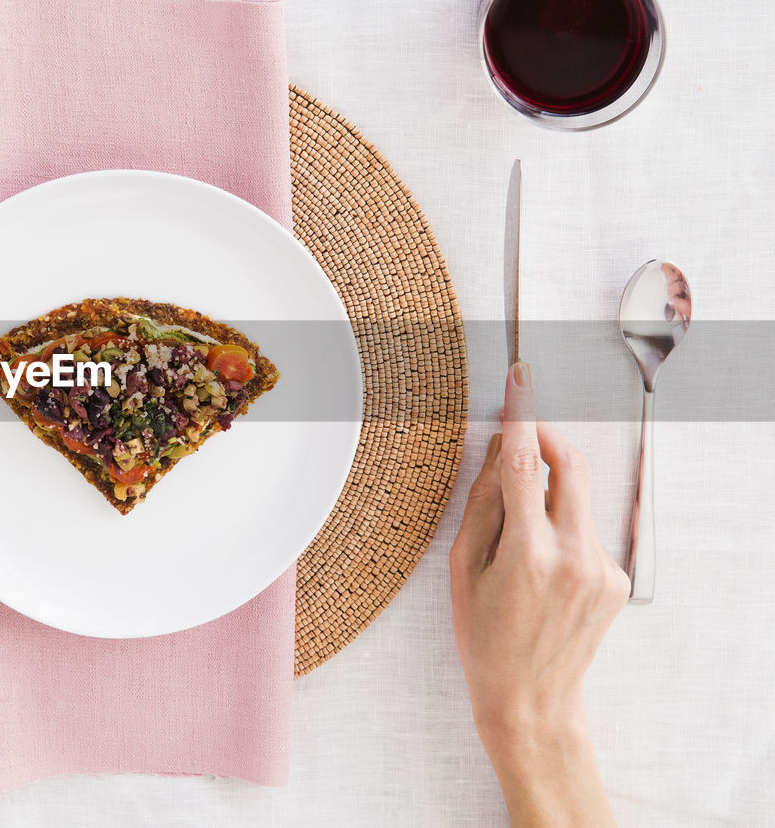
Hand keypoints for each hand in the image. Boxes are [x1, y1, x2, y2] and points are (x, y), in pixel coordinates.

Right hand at [449, 363, 627, 825]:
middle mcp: (574, 557)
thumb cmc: (482, 636)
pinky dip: (563, 525)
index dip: (523, 418)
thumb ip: (486, 503)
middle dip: (549, 440)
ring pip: (580, 497)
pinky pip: (587, 528)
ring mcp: (601, 569)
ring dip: (552, 489)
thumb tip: (501, 450)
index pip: (528, 465)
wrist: (529, 698)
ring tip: (520, 526)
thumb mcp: (465, 568)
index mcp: (529, 554)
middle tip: (525, 434)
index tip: (520, 382)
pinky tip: (540, 560)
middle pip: (571, 467)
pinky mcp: (616, 579)